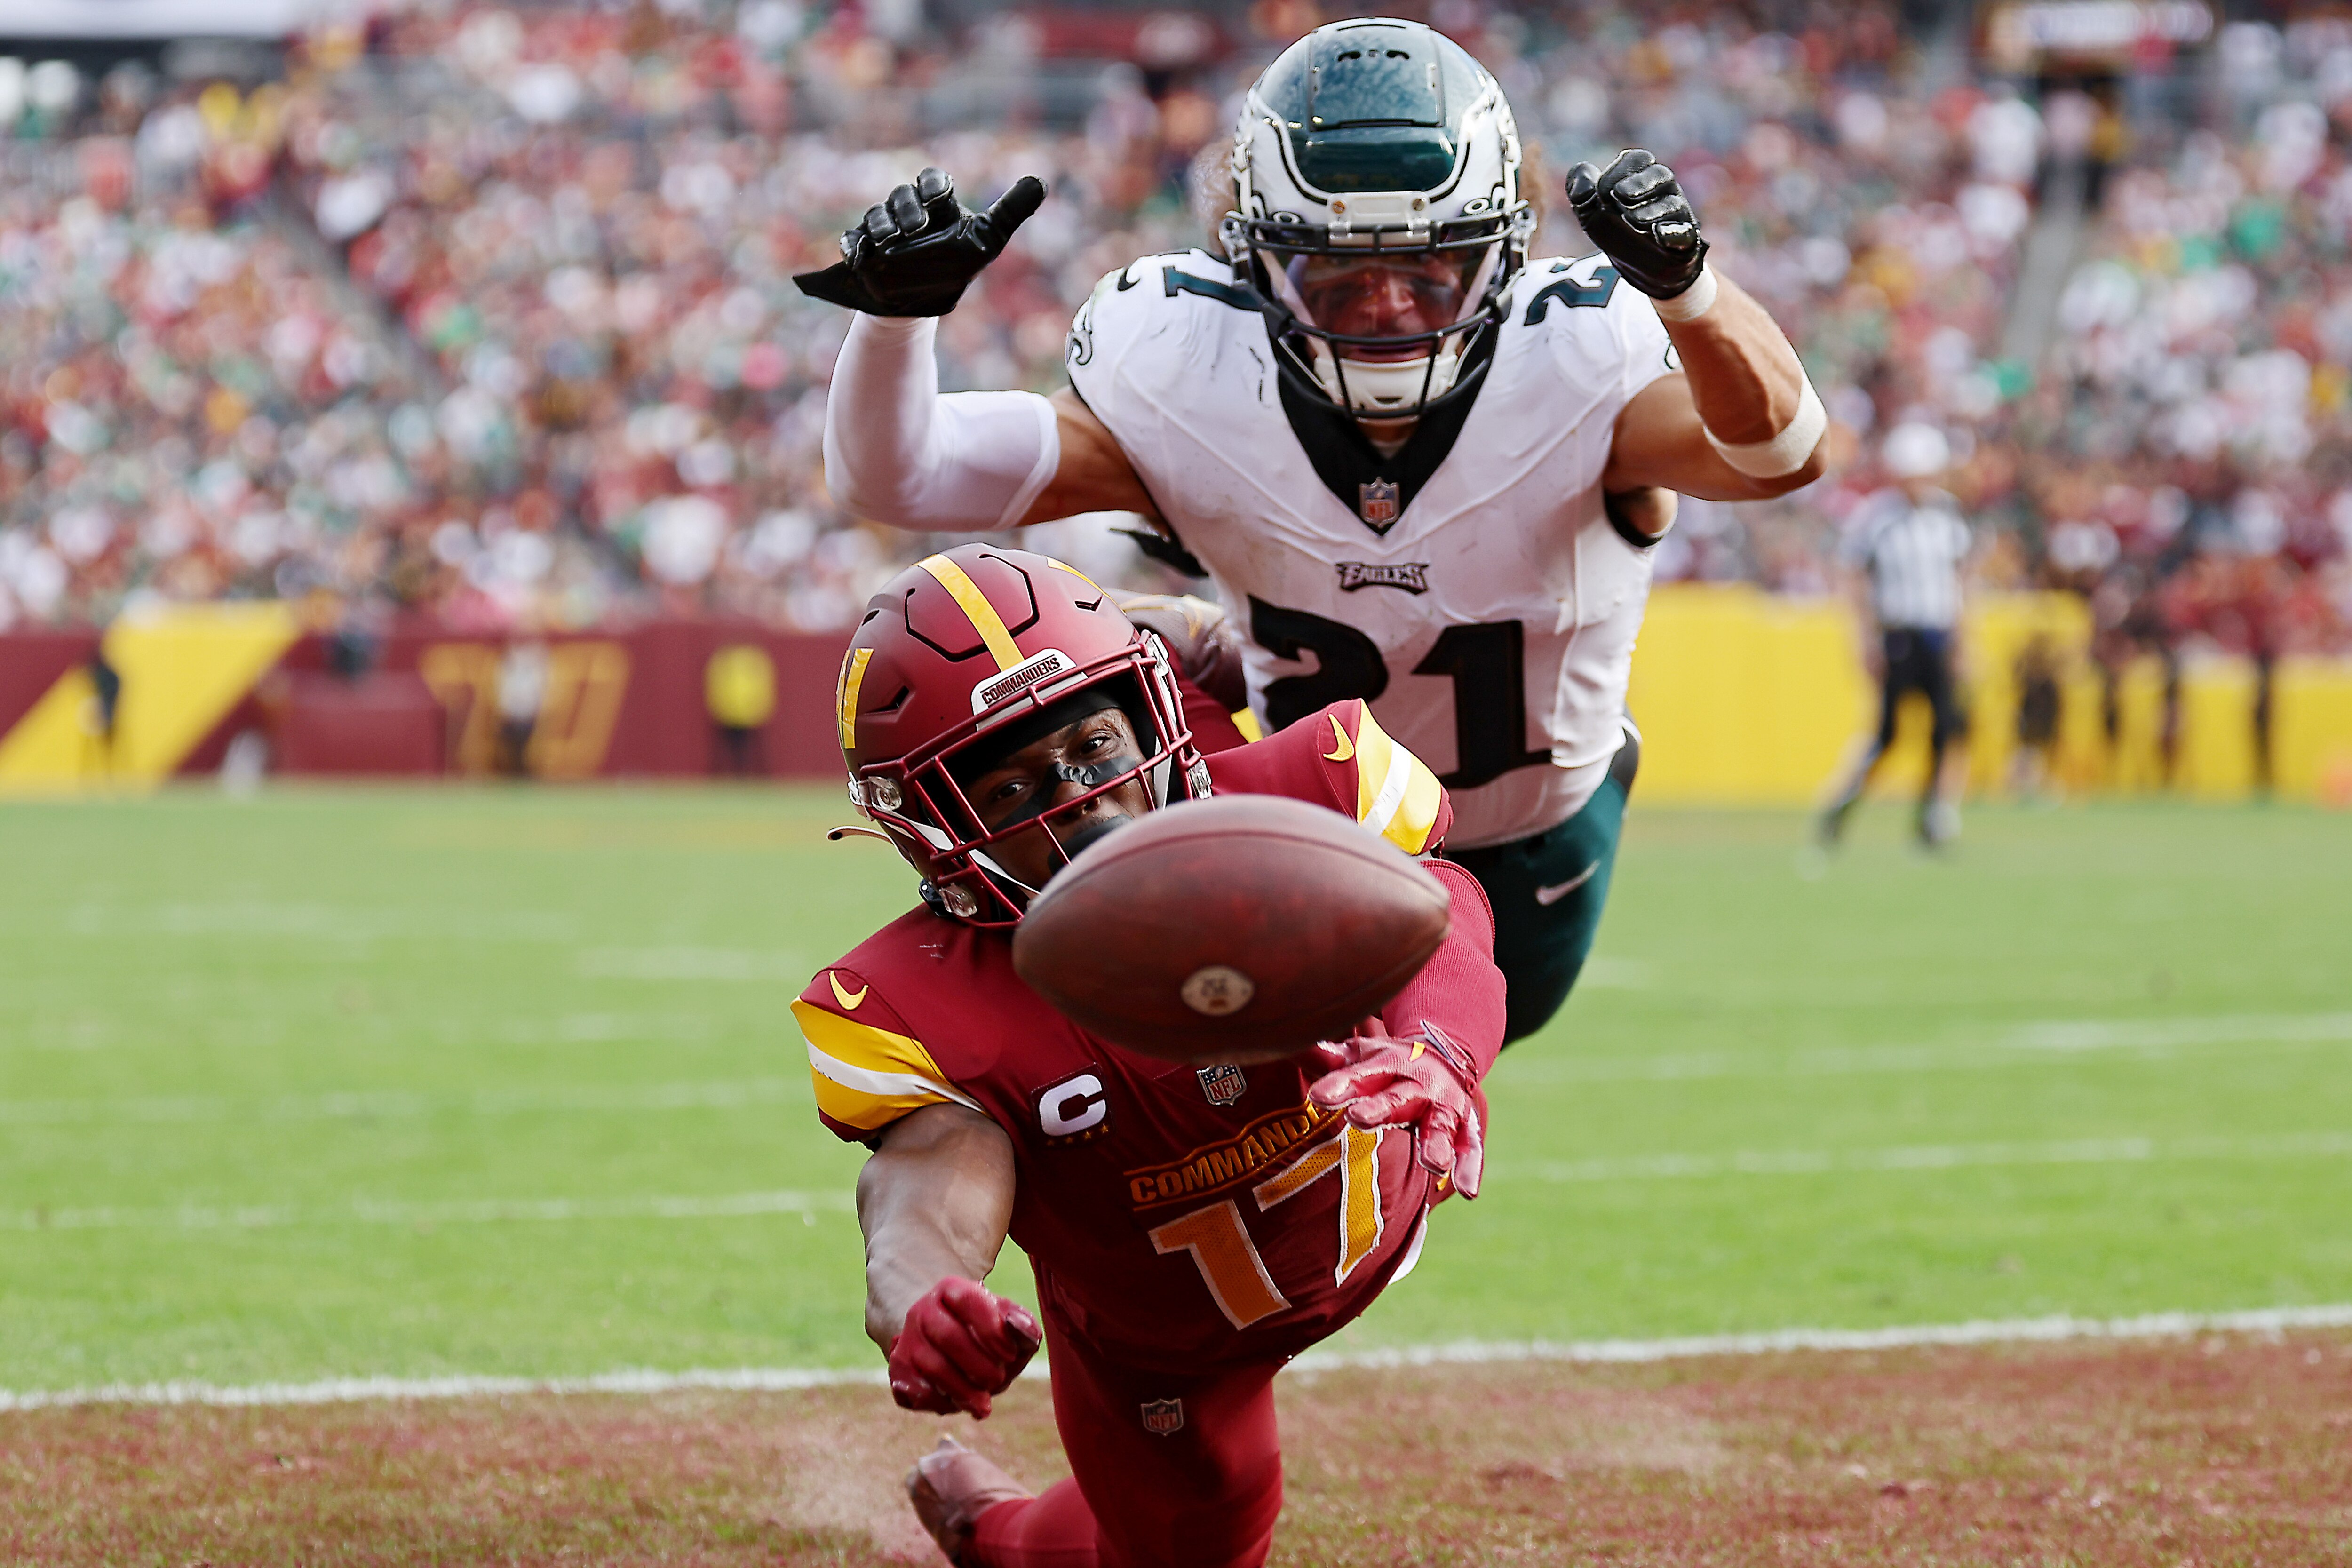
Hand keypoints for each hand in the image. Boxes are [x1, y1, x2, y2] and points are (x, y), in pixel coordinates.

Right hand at [794, 167, 1045, 316]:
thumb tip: (1039, 181)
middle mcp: (907, 211)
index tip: (940, 198)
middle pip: (902, 196)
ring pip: (877, 215)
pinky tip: (859, 253)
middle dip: (908, 209)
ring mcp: (882, 230)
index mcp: (936, 204)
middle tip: (914, 228)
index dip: (934, 185)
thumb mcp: (988, 240)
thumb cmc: (956, 267)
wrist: (923, 302)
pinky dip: (853, 245)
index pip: (933, 181)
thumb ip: (1011, 211)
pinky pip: (852, 241)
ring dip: (882, 225)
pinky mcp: (862, 249)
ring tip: (889, 241)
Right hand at [887, 1276, 1041, 1419]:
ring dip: (964, 1391)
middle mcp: (923, 1310)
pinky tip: (959, 1404)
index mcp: (952, 1290)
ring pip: (933, 1368)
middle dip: (980, 1367)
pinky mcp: (899, 1370)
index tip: (1010, 1354)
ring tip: (984, 1405)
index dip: (992, 1330)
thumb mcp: (1013, 1328)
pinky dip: (942, 1403)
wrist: (954, 1352)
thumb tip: (1018, 1327)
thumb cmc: (990, 1337)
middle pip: (949, 1337)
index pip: (969, 1300)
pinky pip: (916, 1391)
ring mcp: (908, 1340)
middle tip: (998, 1380)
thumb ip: (1024, 1327)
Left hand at [1308, 1024, 1484, 1199]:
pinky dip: (1470, 1167)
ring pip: (1439, 1125)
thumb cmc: (1384, 1064)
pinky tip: (1467, 1190)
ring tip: (1432, 1164)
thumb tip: (1279, 1042)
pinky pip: (1470, 1148)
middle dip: (1379, 1108)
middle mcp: (1417, 1084)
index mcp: (1386, 1064)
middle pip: (1396, 1098)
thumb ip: (1324, 1058)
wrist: (1441, 1055)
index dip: (1340, 1084)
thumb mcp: (1357, 1055)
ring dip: (1436, 1143)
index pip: (1359, 1075)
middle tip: (1359, 1118)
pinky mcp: (1464, 1127)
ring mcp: (1443, 1106)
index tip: (1320, 1096)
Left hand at [1566, 150, 1708, 301]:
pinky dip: (1673, 233)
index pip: (1636, 160)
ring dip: (1651, 210)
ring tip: (1631, 219)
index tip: (1599, 194)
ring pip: (1672, 204)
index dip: (1617, 171)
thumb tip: (1584, 170)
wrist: (1636, 269)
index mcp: (1640, 176)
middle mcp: (1663, 190)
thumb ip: (1580, 188)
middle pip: (1660, 174)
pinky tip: (1659, 234)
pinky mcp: (1684, 240)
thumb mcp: (1590, 210)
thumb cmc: (1615, 230)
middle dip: (1639, 183)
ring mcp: (1676, 214)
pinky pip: (1685, 233)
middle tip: (1619, 195)